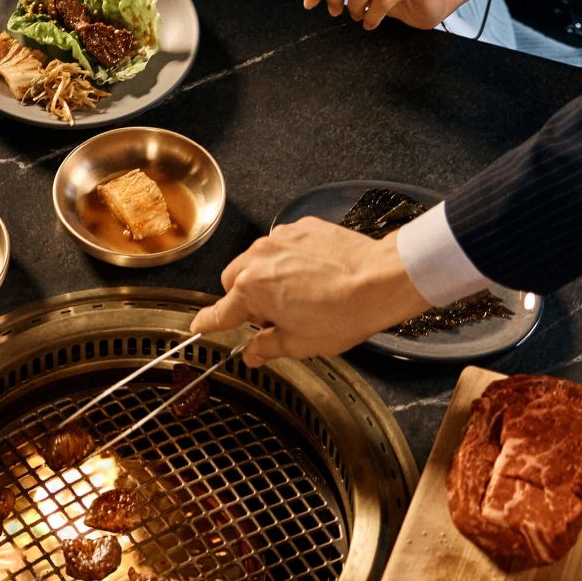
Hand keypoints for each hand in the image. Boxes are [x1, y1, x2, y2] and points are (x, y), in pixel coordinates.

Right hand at [190, 218, 430, 366]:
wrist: (381, 279)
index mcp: (252, 289)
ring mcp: (279, 239)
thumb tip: (252, 353)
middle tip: (273, 316)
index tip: (199, 326)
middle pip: (233, 281)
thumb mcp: (301, 344)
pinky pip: (281, 246)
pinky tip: (312, 275)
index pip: (219, 312)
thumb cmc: (344, 312)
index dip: (208, 323)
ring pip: (256, 261)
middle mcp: (258, 258)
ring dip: (266, 277)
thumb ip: (267, 347)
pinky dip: (288, 260)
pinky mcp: (300, 227)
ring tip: (299, 294)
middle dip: (245, 298)